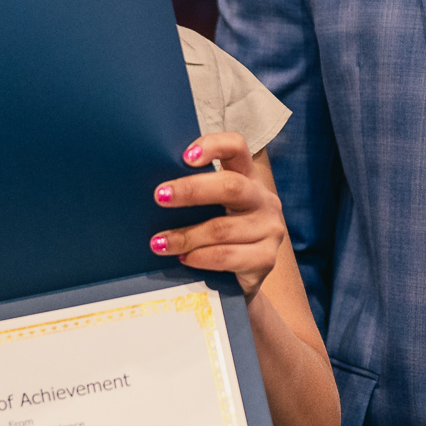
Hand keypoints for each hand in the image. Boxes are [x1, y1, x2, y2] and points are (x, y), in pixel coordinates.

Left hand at [149, 132, 289, 297]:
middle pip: (231, 186)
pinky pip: (228, 256)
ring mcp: (270, 229)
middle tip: (159, 196)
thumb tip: (154, 191)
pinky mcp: (267, 258)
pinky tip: (184, 259)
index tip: (185, 157)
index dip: (213, 146)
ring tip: (159, 243)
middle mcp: (263, 199)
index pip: (237, 147)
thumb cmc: (217, 236)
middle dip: (191, 190)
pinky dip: (201, 258)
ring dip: (186, 236)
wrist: (242, 279)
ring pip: (223, 228)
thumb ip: (195, 195)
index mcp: (247, 177)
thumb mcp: (210, 209)